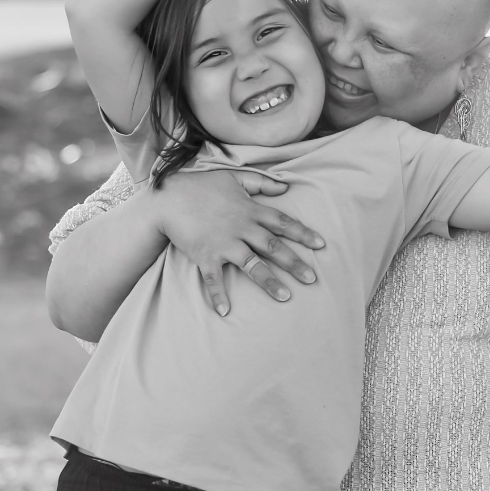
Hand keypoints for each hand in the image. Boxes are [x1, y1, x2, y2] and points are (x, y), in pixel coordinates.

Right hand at [150, 170, 324, 316]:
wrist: (168, 198)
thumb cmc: (201, 186)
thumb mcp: (234, 178)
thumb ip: (261, 183)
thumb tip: (286, 186)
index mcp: (250, 210)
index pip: (282, 223)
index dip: (303, 233)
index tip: (321, 245)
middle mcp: (241, 228)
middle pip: (273, 246)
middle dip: (294, 263)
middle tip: (312, 278)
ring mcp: (224, 243)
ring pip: (251, 265)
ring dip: (269, 281)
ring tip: (285, 296)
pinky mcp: (205, 255)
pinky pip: (213, 279)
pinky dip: (218, 295)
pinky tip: (225, 312)